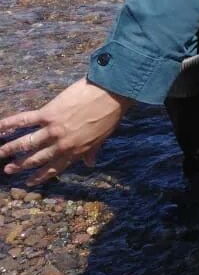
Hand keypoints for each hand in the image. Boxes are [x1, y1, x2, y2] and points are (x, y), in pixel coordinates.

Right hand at [0, 78, 130, 185]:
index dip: (40, 176)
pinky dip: (9, 124)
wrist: (112, 93)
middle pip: (37, 158)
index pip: (54, 168)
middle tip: (9, 170)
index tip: (29, 182)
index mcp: (76, 151)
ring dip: (10, 149)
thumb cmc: (111, 114)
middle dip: (21, 165)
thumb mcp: (103, 137)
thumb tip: (90, 164)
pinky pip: (25, 120)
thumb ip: (92, 151)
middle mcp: (62, 144)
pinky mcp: (48, 114)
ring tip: (0, 155)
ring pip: (26, 142)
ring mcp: (53, 130)